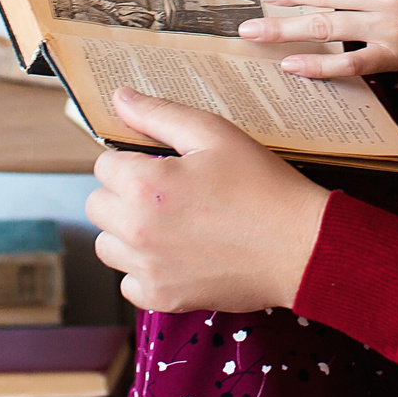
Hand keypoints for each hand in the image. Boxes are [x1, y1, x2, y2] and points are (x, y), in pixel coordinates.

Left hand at [85, 89, 330, 313]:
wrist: (300, 245)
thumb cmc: (262, 187)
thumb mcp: (214, 134)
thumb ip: (159, 114)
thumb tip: (120, 98)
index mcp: (144, 185)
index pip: (102, 166)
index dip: (130, 161)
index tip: (158, 166)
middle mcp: (137, 230)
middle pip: (98, 205)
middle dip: (123, 195)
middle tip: (166, 193)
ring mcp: (148, 268)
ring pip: (108, 245)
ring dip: (128, 233)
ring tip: (169, 223)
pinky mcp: (162, 298)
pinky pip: (129, 283)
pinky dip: (145, 270)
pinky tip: (177, 254)